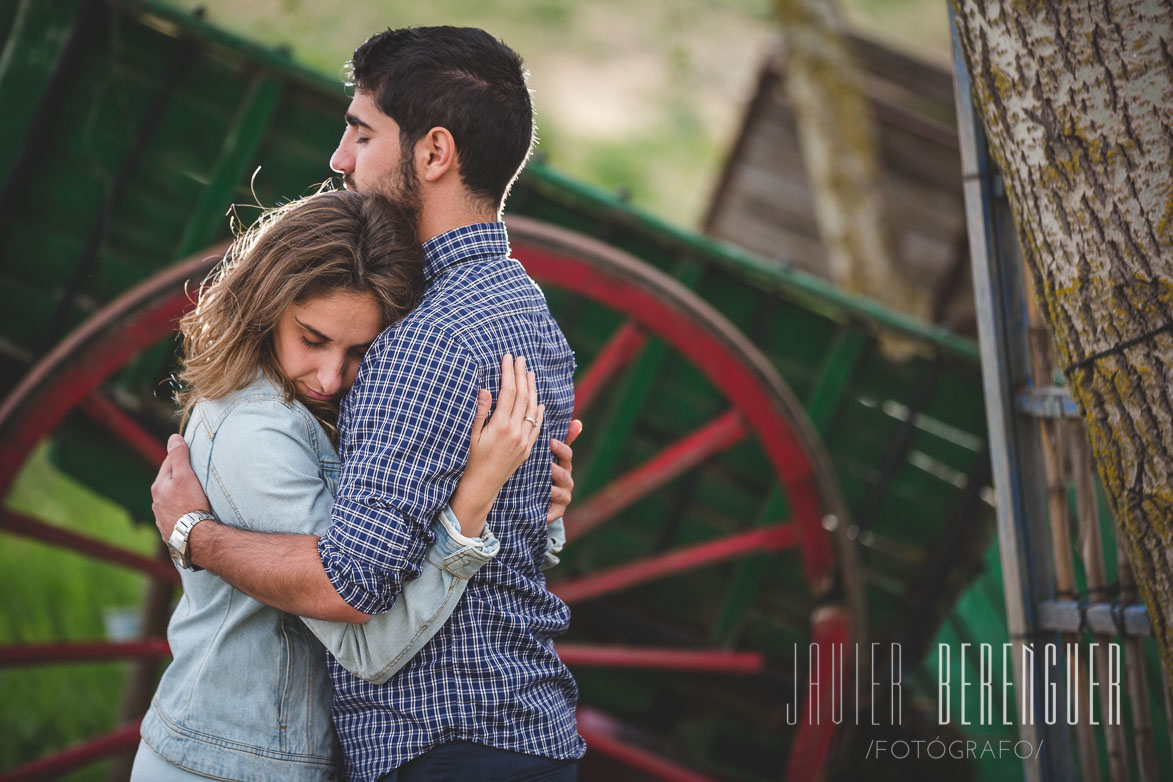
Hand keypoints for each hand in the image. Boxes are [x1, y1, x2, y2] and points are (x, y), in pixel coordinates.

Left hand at [151, 434, 212, 541]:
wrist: (194, 537)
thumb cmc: (191, 505)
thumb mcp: (186, 476)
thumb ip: (179, 456)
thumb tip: (173, 438)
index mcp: (158, 486)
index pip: (168, 463)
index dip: (180, 457)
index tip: (192, 455)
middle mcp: (156, 502)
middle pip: (168, 482)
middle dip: (179, 477)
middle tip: (195, 475)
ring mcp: (161, 517)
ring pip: (170, 500)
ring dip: (179, 496)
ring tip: (193, 496)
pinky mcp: (168, 530)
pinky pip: (174, 515)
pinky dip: (180, 512)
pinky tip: (189, 514)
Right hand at [449, 354, 545, 535]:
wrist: (482, 485)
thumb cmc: (471, 459)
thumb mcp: (472, 434)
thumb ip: (481, 411)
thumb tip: (485, 389)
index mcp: (500, 425)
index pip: (508, 392)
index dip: (509, 373)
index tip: (508, 358)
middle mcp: (516, 432)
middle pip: (523, 396)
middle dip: (522, 375)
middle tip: (521, 359)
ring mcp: (524, 440)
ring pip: (533, 409)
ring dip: (533, 389)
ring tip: (530, 373)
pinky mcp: (528, 449)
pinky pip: (537, 425)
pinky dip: (539, 411)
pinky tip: (539, 400)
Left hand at [547, 419, 580, 522]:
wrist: (539, 501)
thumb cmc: (543, 472)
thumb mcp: (550, 456)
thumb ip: (562, 439)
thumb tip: (578, 422)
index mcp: (565, 465)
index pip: (567, 455)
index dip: (560, 449)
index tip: (551, 442)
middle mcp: (566, 480)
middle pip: (563, 473)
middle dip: (555, 470)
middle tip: (546, 465)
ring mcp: (563, 497)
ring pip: (559, 493)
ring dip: (551, 490)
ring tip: (543, 487)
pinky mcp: (557, 512)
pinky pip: (554, 513)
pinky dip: (548, 513)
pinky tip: (541, 511)